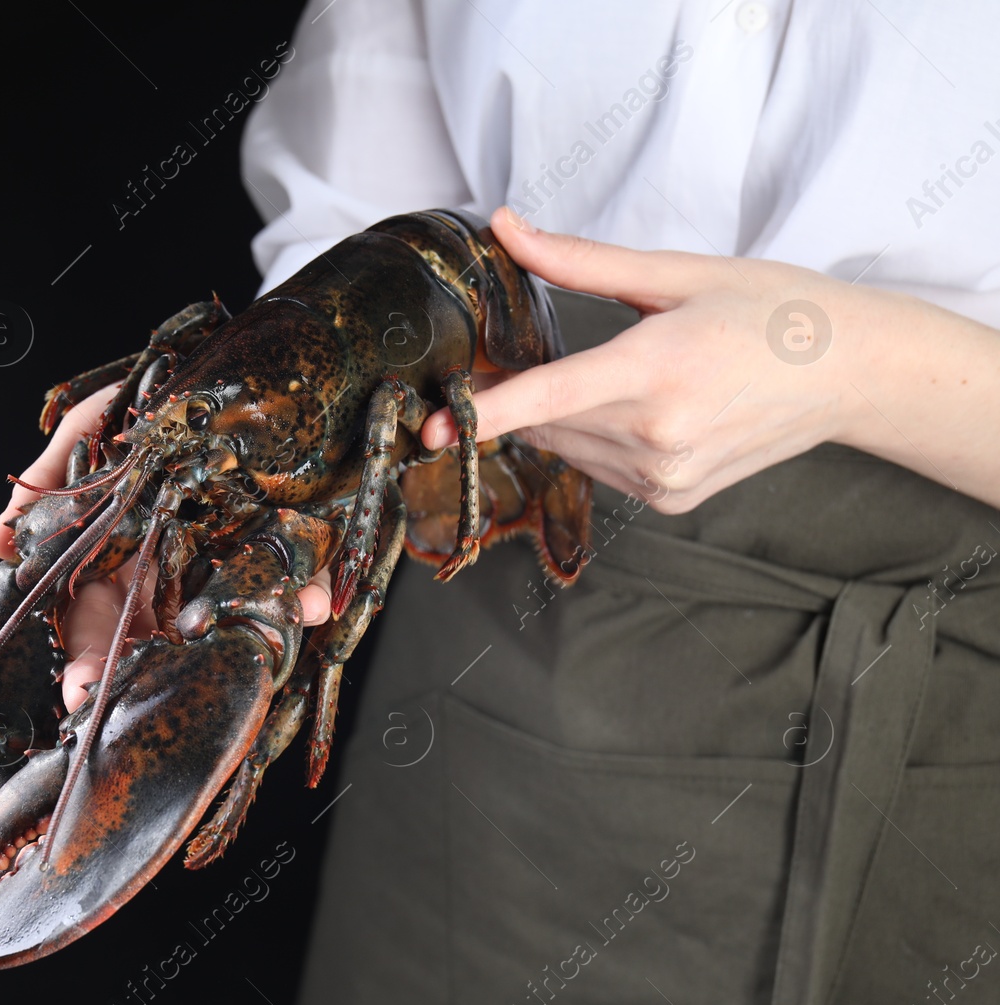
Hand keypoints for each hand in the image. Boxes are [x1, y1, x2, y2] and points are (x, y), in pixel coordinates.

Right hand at [0, 384, 331, 710]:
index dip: (86, 657)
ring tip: (246, 657)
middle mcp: (177, 563)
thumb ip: (50, 483)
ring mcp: (230, 553)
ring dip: (241, 635)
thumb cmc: (150, 393)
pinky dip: (310, 590)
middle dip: (157, 671)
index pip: (97, 618)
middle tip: (153, 700)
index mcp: (124, 551)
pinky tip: (315, 603)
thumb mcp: (90, 427)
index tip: (80, 691)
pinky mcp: (285, 535)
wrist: (236, 354)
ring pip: (230, 612)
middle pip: (162, 634)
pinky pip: (300, 572)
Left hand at [420, 206, 900, 511]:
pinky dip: (597, 439)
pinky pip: (599, 469)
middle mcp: (658, 435)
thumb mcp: (676, 272)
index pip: (547, 399)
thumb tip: (505, 228)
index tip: (430, 426)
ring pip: (567, 449)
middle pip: (546, 422)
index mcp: (656, 370)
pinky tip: (644, 409)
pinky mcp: (673, 499)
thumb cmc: (772, 309)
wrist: (852, 372)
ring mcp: (666, 475)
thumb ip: (579, 260)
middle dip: (523, 394)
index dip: (483, 414)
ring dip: (564, 416)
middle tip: (528, 357)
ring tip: (625, 375)